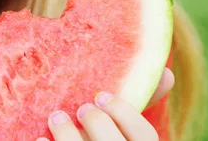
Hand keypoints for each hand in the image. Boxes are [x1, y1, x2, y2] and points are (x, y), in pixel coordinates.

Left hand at [38, 67, 174, 140]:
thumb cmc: (103, 138)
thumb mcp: (121, 127)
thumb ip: (139, 104)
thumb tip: (168, 73)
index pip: (145, 136)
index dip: (125, 113)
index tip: (101, 95)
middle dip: (97, 122)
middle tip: (82, 108)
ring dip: (67, 134)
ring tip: (56, 117)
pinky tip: (39, 137)